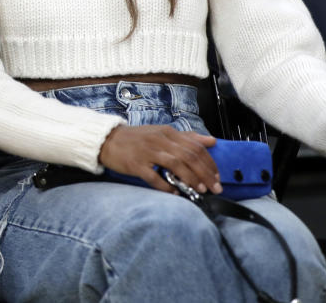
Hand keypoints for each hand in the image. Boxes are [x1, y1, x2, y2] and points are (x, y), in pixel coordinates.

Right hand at [99, 125, 220, 193]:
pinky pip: (153, 177)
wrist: (108, 140)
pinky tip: (175, 192)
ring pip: (175, 165)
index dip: (209, 162)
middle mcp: (159, 140)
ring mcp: (147, 152)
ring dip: (190, 179)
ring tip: (200, 190)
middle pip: (189, 156)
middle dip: (205, 173)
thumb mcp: (162, 133)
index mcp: (167, 132)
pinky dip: (166, 186)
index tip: (217, 176)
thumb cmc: (137, 138)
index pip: (195, 146)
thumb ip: (187, 137)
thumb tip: (211, 141)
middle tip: (215, 187)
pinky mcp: (135, 164)